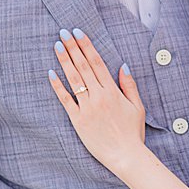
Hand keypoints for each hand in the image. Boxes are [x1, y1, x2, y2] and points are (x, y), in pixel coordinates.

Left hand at [47, 28, 147, 172]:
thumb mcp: (137, 106)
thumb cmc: (133, 132)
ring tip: (57, 46)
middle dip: (73, 48)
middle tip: (63, 32)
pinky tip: (51, 73)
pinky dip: (57, 86)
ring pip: (73, 80)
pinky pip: (65, 100)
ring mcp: (87, 108)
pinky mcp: (78, 121)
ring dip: (64, 61)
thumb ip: (129, 85)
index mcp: (113, 91)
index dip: (87, 46)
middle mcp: (98, 97)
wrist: (126, 156)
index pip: (97, 62)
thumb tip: (123, 65)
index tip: (79, 33)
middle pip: (83, 66)